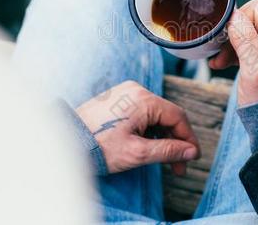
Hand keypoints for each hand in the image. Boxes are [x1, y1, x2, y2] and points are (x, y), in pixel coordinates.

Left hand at [76, 81, 199, 174]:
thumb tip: (191, 152)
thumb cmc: (99, 147)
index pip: (177, 117)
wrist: (65, 141)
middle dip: (174, 141)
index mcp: (143, 99)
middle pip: (166, 116)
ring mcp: (125, 93)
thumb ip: (168, 151)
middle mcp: (136, 90)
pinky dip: (148, 129)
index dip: (188, 139)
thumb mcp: (137, 152)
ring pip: (154, 115)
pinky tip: (147, 146)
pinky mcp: (116, 99)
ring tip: (162, 160)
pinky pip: (141, 113)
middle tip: (177, 167)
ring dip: (161, 136)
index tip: (193, 158)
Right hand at [210, 0, 257, 105]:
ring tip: (222, 59)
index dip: (241, 18)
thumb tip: (235, 15)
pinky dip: (241, 46)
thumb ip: (245, 40)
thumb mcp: (254, 73)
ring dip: (237, 37)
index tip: (227, 39)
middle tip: (227, 44)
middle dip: (240, 23)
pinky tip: (225, 62)